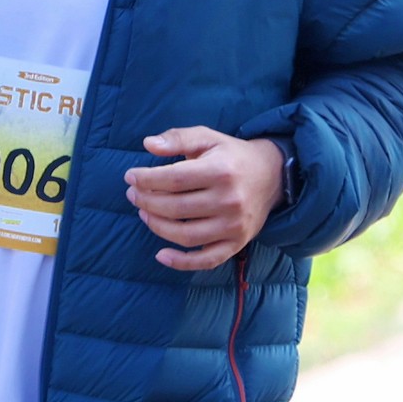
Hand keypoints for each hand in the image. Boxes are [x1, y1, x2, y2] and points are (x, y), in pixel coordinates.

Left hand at [125, 127, 285, 272]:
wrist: (272, 176)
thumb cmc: (231, 156)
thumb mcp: (208, 138)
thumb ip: (178, 138)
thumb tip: (148, 144)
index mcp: (220, 171)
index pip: (174, 179)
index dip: (146, 180)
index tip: (130, 177)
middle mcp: (229, 200)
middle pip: (176, 208)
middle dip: (146, 202)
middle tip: (133, 195)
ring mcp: (234, 225)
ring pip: (186, 235)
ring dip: (157, 227)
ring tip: (144, 214)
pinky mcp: (237, 243)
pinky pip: (206, 260)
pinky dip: (182, 262)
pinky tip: (161, 254)